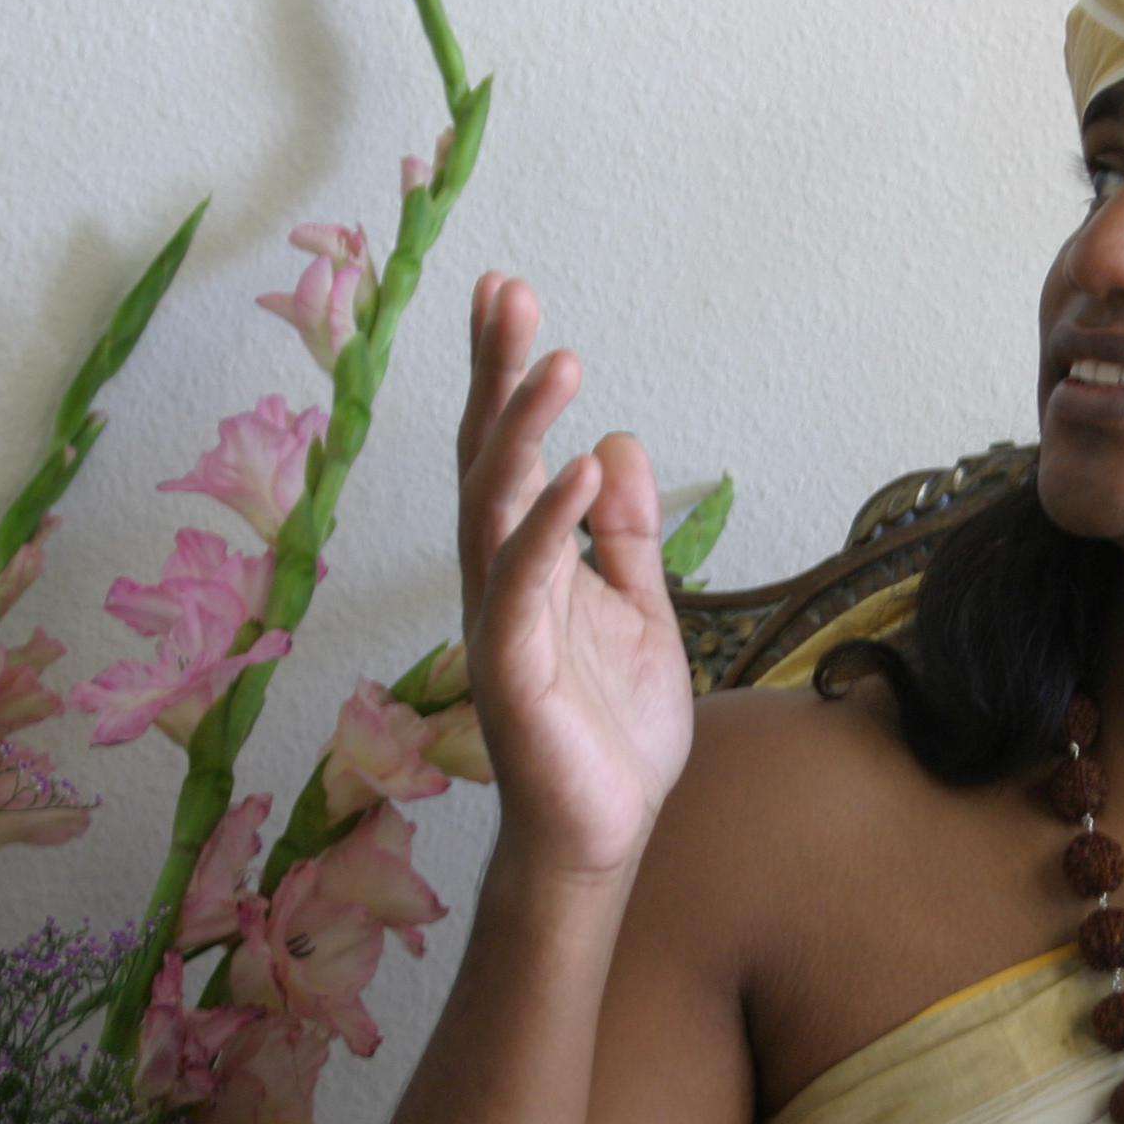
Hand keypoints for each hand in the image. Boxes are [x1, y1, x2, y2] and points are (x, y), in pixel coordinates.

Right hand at [455, 272, 693, 883]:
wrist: (606, 833)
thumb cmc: (611, 732)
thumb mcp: (638, 611)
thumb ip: (627, 534)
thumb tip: (623, 442)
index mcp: (527, 564)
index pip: (509, 451)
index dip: (505, 376)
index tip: (509, 296)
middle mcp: (500, 581)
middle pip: (486, 458)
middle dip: (494, 374)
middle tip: (505, 290)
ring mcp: (501, 622)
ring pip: (495, 507)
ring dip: (523, 429)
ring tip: (557, 360)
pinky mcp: (513, 670)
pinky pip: (526, 584)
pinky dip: (552, 523)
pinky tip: (582, 467)